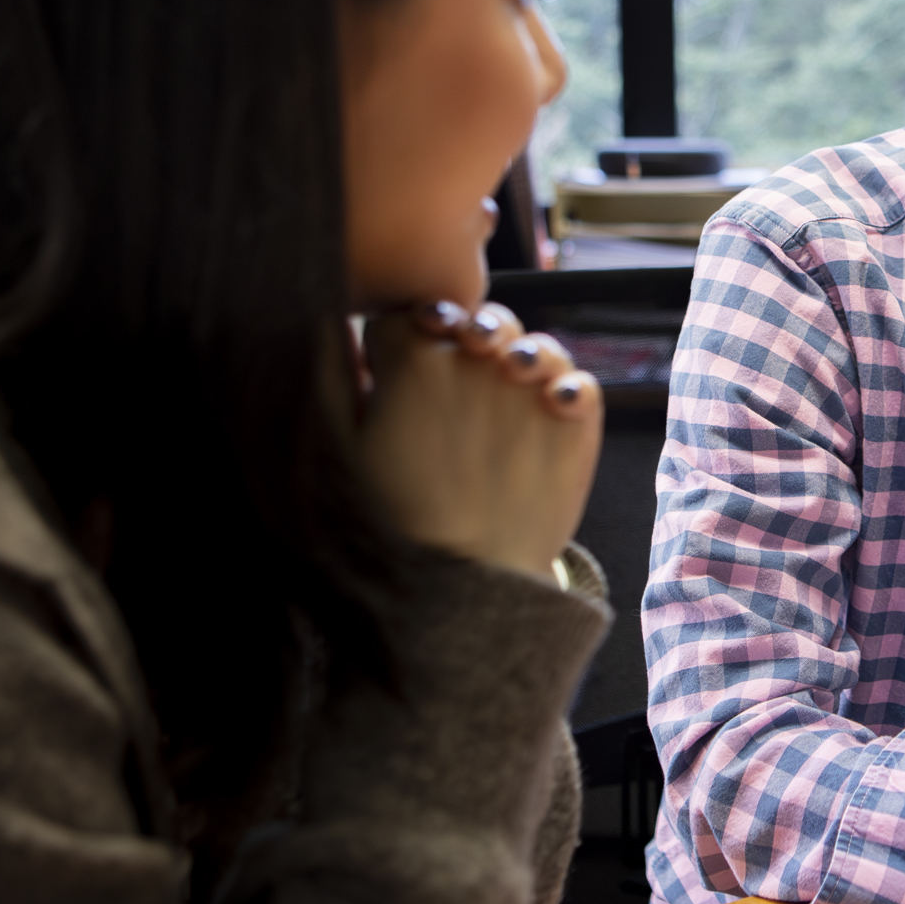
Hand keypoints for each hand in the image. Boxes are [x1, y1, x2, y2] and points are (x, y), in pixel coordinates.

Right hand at [355, 301, 602, 580]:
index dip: (403, 339)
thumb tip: (325, 324)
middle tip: (458, 368)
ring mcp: (528, 387)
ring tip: (511, 378)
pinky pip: (579, 382)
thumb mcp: (341, 445)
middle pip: (475, 322)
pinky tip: (552, 405)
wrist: (461, 586)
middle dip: (465, 335)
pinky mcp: (572, 422)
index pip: (408, 317)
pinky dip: (569, 387)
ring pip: (530, 345)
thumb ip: (332, 375)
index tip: (399, 370)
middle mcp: (475, 360)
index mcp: (411, 357)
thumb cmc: (392, 518)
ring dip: (521, 355)